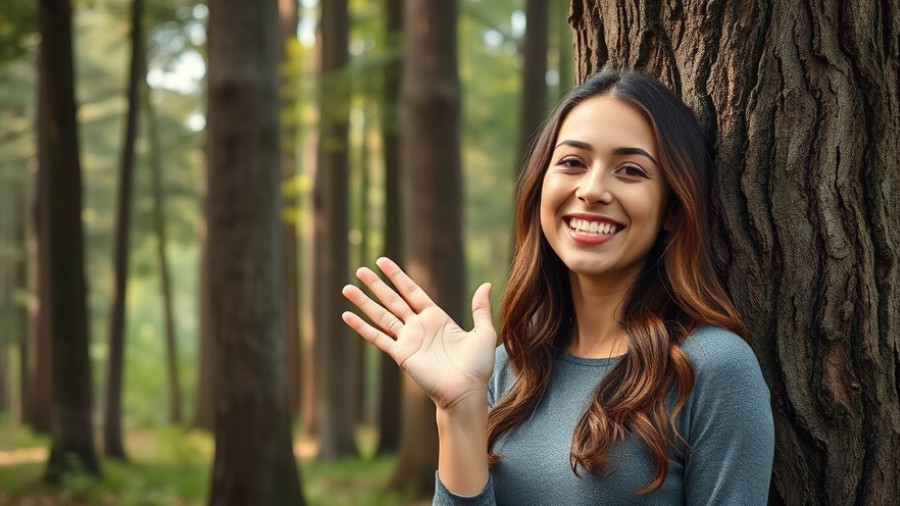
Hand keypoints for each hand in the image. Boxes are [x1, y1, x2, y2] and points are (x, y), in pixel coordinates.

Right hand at [341, 257, 495, 410]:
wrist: (466, 392)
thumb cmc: (477, 367)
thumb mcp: (484, 332)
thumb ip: (480, 309)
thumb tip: (486, 284)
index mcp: (436, 317)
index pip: (412, 291)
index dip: (397, 276)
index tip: (382, 261)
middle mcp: (418, 326)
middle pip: (392, 300)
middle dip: (376, 285)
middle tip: (360, 270)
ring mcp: (408, 340)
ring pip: (381, 315)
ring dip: (364, 302)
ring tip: (347, 288)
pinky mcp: (401, 354)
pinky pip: (378, 338)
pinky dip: (362, 327)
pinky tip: (347, 316)